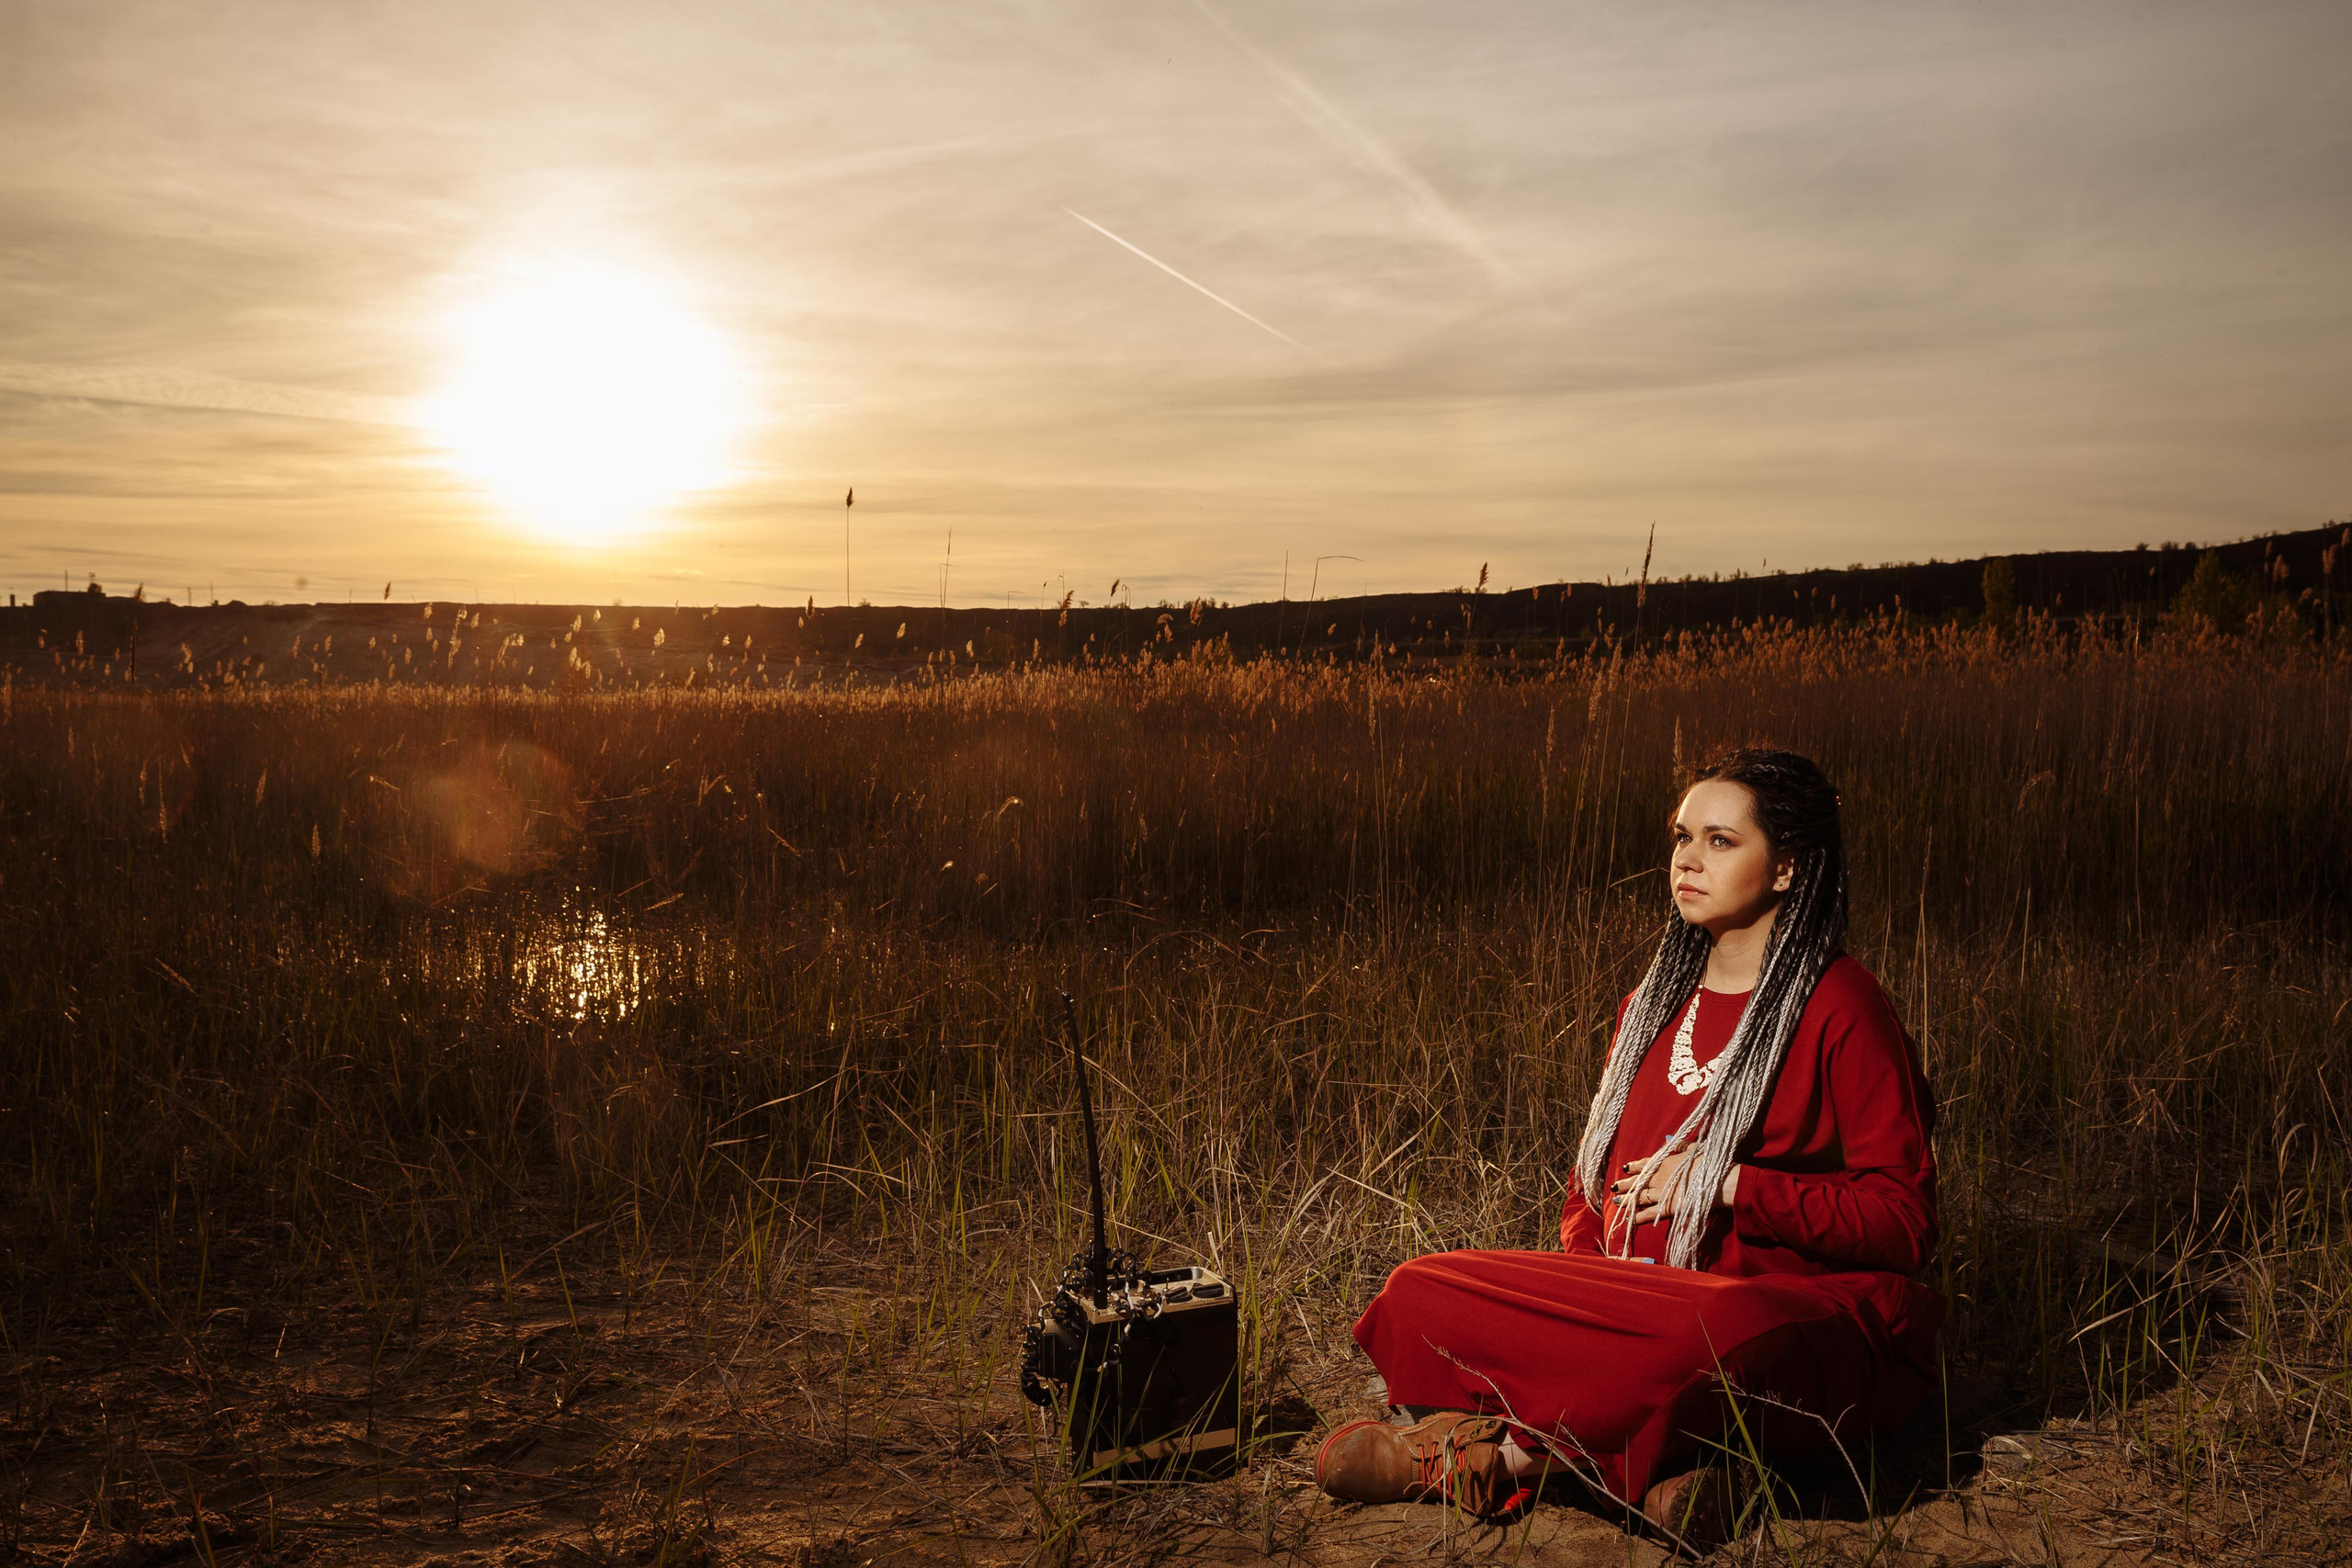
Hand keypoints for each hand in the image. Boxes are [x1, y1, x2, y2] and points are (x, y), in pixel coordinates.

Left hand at [1611, 1150, 1739, 1225]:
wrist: (1715, 1180)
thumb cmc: (1707, 1161)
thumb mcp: (1693, 1148)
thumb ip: (1680, 1145)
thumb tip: (1668, 1139)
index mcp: (1663, 1162)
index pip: (1644, 1164)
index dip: (1634, 1167)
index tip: (1625, 1168)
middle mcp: (1658, 1177)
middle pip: (1637, 1182)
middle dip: (1625, 1185)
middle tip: (1613, 1187)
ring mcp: (1660, 1193)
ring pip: (1638, 1197)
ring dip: (1627, 1200)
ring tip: (1616, 1202)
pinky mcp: (1666, 1208)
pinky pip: (1648, 1214)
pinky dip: (1638, 1217)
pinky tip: (1629, 1219)